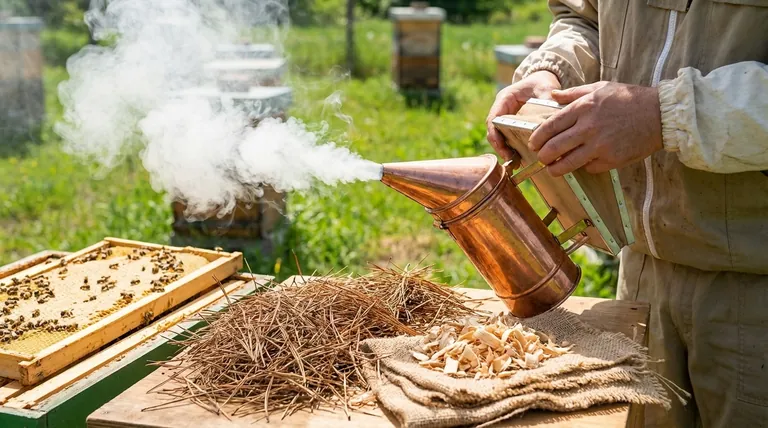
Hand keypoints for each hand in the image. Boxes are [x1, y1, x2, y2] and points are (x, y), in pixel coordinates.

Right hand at [486, 71, 560, 160]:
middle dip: (500, 146)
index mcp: (504, 99)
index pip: (493, 118)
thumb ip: (547, 101)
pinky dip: (513, 148)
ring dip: (505, 150)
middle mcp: (502, 109)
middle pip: (494, 131)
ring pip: (500, 137)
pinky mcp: (513, 125)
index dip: (494, 134)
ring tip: (515, 163)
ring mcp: (506, 118)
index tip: (502, 147)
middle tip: (510, 159)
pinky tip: (521, 159)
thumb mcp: (546, 88)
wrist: (544, 80)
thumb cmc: (542, 82)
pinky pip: (509, 138)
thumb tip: (553, 118)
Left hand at [528, 81, 662, 176]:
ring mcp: (599, 146)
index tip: (533, 143)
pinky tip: (583, 163)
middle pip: (553, 148)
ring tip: (553, 169)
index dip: (537, 138)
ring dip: (555, 169)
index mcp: (583, 108)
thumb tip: (552, 95)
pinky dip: (583, 167)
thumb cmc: (629, 98)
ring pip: (566, 163)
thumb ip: (574, 93)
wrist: (660, 114)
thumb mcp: (600, 88)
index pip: (549, 126)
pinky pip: (588, 168)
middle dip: (542, 155)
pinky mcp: (611, 160)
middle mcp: (588, 128)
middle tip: (541, 157)